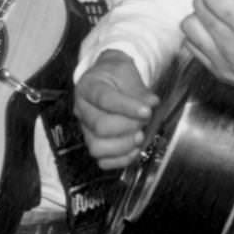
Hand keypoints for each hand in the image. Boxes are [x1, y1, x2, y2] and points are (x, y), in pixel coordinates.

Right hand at [74, 51, 158, 168]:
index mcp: (88, 87)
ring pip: (97, 147)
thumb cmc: (116, 76)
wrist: (108, 80)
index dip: (127, 107)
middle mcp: (82, 110)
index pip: (104, 99)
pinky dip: (121, 159)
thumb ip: (138, 89)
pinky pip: (103, 161)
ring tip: (139, 136)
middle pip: (100, 126)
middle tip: (144, 120)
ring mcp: (86, 129)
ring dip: (124, 145)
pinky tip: (134, 149)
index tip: (147, 110)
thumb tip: (151, 102)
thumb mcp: (126, 72)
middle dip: (129, 126)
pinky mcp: (94, 144)